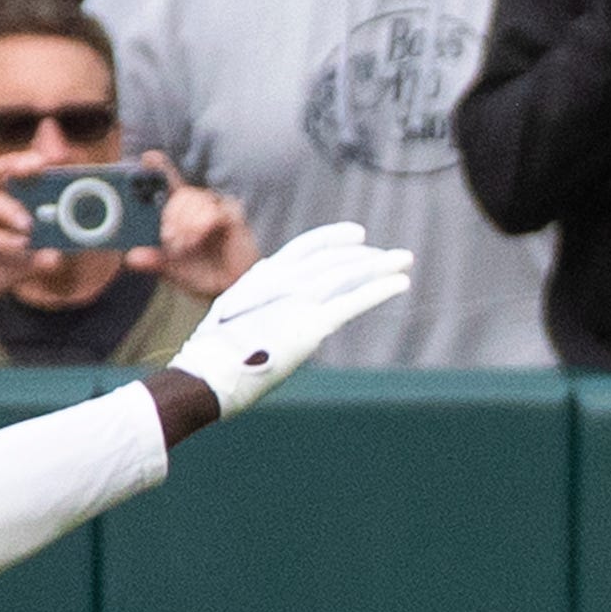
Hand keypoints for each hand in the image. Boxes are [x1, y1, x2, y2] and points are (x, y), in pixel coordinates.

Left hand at [138, 151, 251, 300]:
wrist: (236, 291)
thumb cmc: (209, 277)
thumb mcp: (175, 272)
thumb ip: (155, 261)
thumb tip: (131, 257)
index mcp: (184, 216)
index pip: (170, 185)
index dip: (160, 168)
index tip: (148, 158)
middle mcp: (200, 207)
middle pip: (179, 192)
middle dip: (169, 214)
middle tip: (168, 237)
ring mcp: (217, 208)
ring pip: (192, 198)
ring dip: (183, 222)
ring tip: (185, 245)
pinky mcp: (232, 215)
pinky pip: (211, 210)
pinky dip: (199, 224)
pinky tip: (199, 237)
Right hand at [166, 220, 411, 415]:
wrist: (205, 375)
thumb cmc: (211, 357)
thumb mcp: (230, 316)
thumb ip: (254, 299)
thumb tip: (268, 285)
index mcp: (262, 277)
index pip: (306, 248)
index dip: (333, 238)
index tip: (357, 236)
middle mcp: (283, 281)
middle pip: (334, 259)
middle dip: (366, 256)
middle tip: (394, 255)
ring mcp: (298, 301)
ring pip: (348, 274)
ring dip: (380, 266)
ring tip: (405, 261)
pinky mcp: (311, 326)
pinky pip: (353, 301)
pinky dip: (379, 290)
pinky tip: (400, 284)